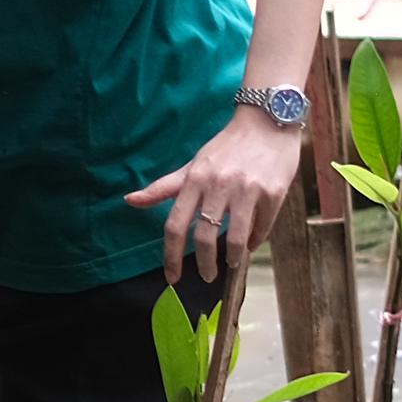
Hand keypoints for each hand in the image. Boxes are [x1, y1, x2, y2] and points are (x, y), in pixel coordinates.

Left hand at [129, 111, 306, 282]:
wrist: (268, 122)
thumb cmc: (227, 147)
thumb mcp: (193, 165)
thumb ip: (164, 187)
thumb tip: (129, 200)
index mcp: (195, 179)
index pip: (176, 225)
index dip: (171, 256)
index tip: (172, 278)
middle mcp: (218, 185)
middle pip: (204, 237)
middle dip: (204, 264)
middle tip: (206, 277)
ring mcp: (246, 189)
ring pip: (235, 237)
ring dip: (233, 258)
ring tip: (232, 263)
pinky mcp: (272, 192)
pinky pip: (261, 228)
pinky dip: (254, 242)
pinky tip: (250, 245)